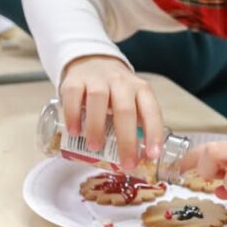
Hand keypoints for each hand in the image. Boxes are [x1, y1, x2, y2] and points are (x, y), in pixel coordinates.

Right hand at [59, 55, 162, 170]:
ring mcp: (97, 79)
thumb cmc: (117, 92)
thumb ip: (138, 125)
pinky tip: (74, 132)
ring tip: (95, 148)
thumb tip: (142, 160)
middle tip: (126, 163)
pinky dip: (73, 115)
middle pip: (125, 110)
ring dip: (96, 126)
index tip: (152, 155)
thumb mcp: (134, 102)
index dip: (153, 133)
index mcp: (141, 90)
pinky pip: (73, 95)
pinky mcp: (74, 80)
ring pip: (98, 100)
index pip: (151, 112)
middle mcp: (121, 83)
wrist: (92, 62)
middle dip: (127, 140)